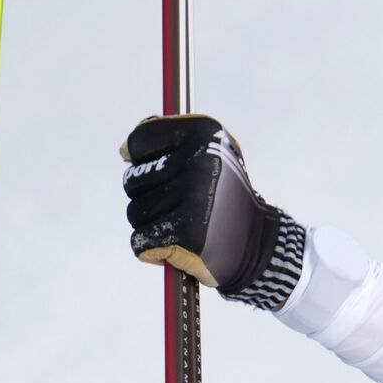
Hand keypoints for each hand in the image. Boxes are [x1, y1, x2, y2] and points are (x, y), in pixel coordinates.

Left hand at [122, 114, 305, 309]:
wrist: (257, 243)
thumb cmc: (224, 196)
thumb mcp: (208, 152)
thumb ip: (168, 139)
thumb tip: (124, 150)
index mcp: (204, 133)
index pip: (140, 140)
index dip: (142, 159)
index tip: (162, 171)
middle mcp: (200, 162)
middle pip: (132, 180)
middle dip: (149, 196)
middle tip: (182, 204)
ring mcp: (193, 199)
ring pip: (135, 213)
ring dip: (152, 224)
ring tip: (184, 225)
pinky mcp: (186, 236)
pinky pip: (139, 241)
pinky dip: (152, 249)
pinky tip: (177, 245)